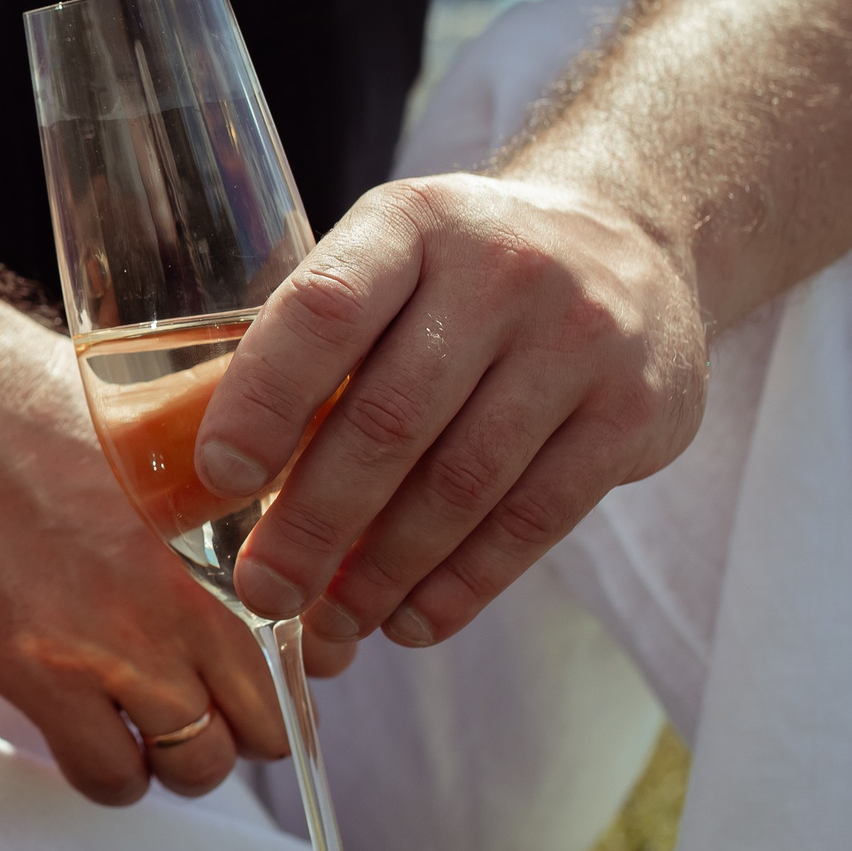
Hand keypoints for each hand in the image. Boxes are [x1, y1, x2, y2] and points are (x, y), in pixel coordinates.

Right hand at [0, 279, 284, 802]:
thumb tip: (312, 415)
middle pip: (258, 733)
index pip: (301, 661)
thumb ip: (238, 443)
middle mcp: (171, 608)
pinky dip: (112, 774)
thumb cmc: (37, 402)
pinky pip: (104, 775)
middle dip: (240, 731)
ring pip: (190, 768)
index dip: (290, 683)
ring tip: (149, 727)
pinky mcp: (32, 674)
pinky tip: (94, 735)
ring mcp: (101, 649)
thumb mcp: (160, 415)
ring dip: (176, 759)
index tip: (261, 676)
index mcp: (214, 547)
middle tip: (206, 708)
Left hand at [193, 173, 707, 673]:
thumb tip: (215, 486)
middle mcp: (501, 271)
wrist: (631, 240)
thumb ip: (316, 348)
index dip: (265, 400)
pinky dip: (464, 584)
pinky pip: (536, 520)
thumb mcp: (389, 263)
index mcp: (411, 225)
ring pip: (462, 484)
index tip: (218, 478)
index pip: (325, 310)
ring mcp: (580, 340)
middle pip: (389, 419)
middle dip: (314, 521)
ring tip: (331, 625)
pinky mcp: (635, 411)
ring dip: (384, 571)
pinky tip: (411, 621)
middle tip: (266, 590)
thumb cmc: (461, 277)